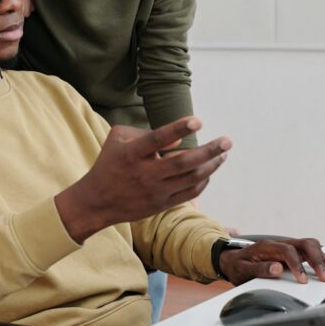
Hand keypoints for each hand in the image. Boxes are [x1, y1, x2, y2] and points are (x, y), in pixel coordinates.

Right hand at [56, 117, 230, 242]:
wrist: (97, 202)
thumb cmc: (110, 163)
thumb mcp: (118, 139)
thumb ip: (146, 132)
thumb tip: (179, 138)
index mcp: (132, 154)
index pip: (157, 140)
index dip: (178, 129)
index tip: (198, 121)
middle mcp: (145, 173)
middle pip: (183, 162)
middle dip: (209, 151)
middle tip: (227, 141)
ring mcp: (155, 191)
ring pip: (191, 179)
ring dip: (211, 165)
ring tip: (224, 153)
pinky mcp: (161, 204)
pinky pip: (189, 193)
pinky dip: (203, 181)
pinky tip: (210, 170)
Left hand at [218, 238, 324, 285]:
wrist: (233, 260)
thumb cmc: (238, 266)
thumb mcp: (242, 270)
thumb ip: (259, 269)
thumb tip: (277, 269)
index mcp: (267, 247)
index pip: (288, 250)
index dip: (297, 264)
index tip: (302, 280)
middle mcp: (280, 244)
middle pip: (304, 243)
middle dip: (316, 259)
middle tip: (323, 276)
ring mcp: (287, 247)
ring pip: (310, 245)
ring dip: (321, 258)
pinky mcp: (292, 252)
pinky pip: (310, 251)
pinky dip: (320, 259)